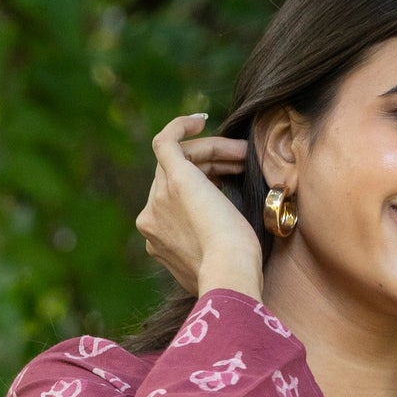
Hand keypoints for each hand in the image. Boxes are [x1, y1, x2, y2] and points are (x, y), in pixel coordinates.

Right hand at [134, 111, 261, 298]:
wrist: (230, 276)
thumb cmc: (237, 274)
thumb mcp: (218, 259)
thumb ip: (210, 245)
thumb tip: (228, 233)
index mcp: (159, 240)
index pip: (179, 200)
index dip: (207, 186)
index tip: (232, 182)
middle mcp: (152, 219)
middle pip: (178, 177)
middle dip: (213, 166)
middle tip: (244, 163)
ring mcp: (159, 199)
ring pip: (180, 160)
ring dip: (213, 151)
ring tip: (243, 153)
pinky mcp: (174, 180)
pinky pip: (165, 143)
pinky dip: (180, 127)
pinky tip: (201, 120)